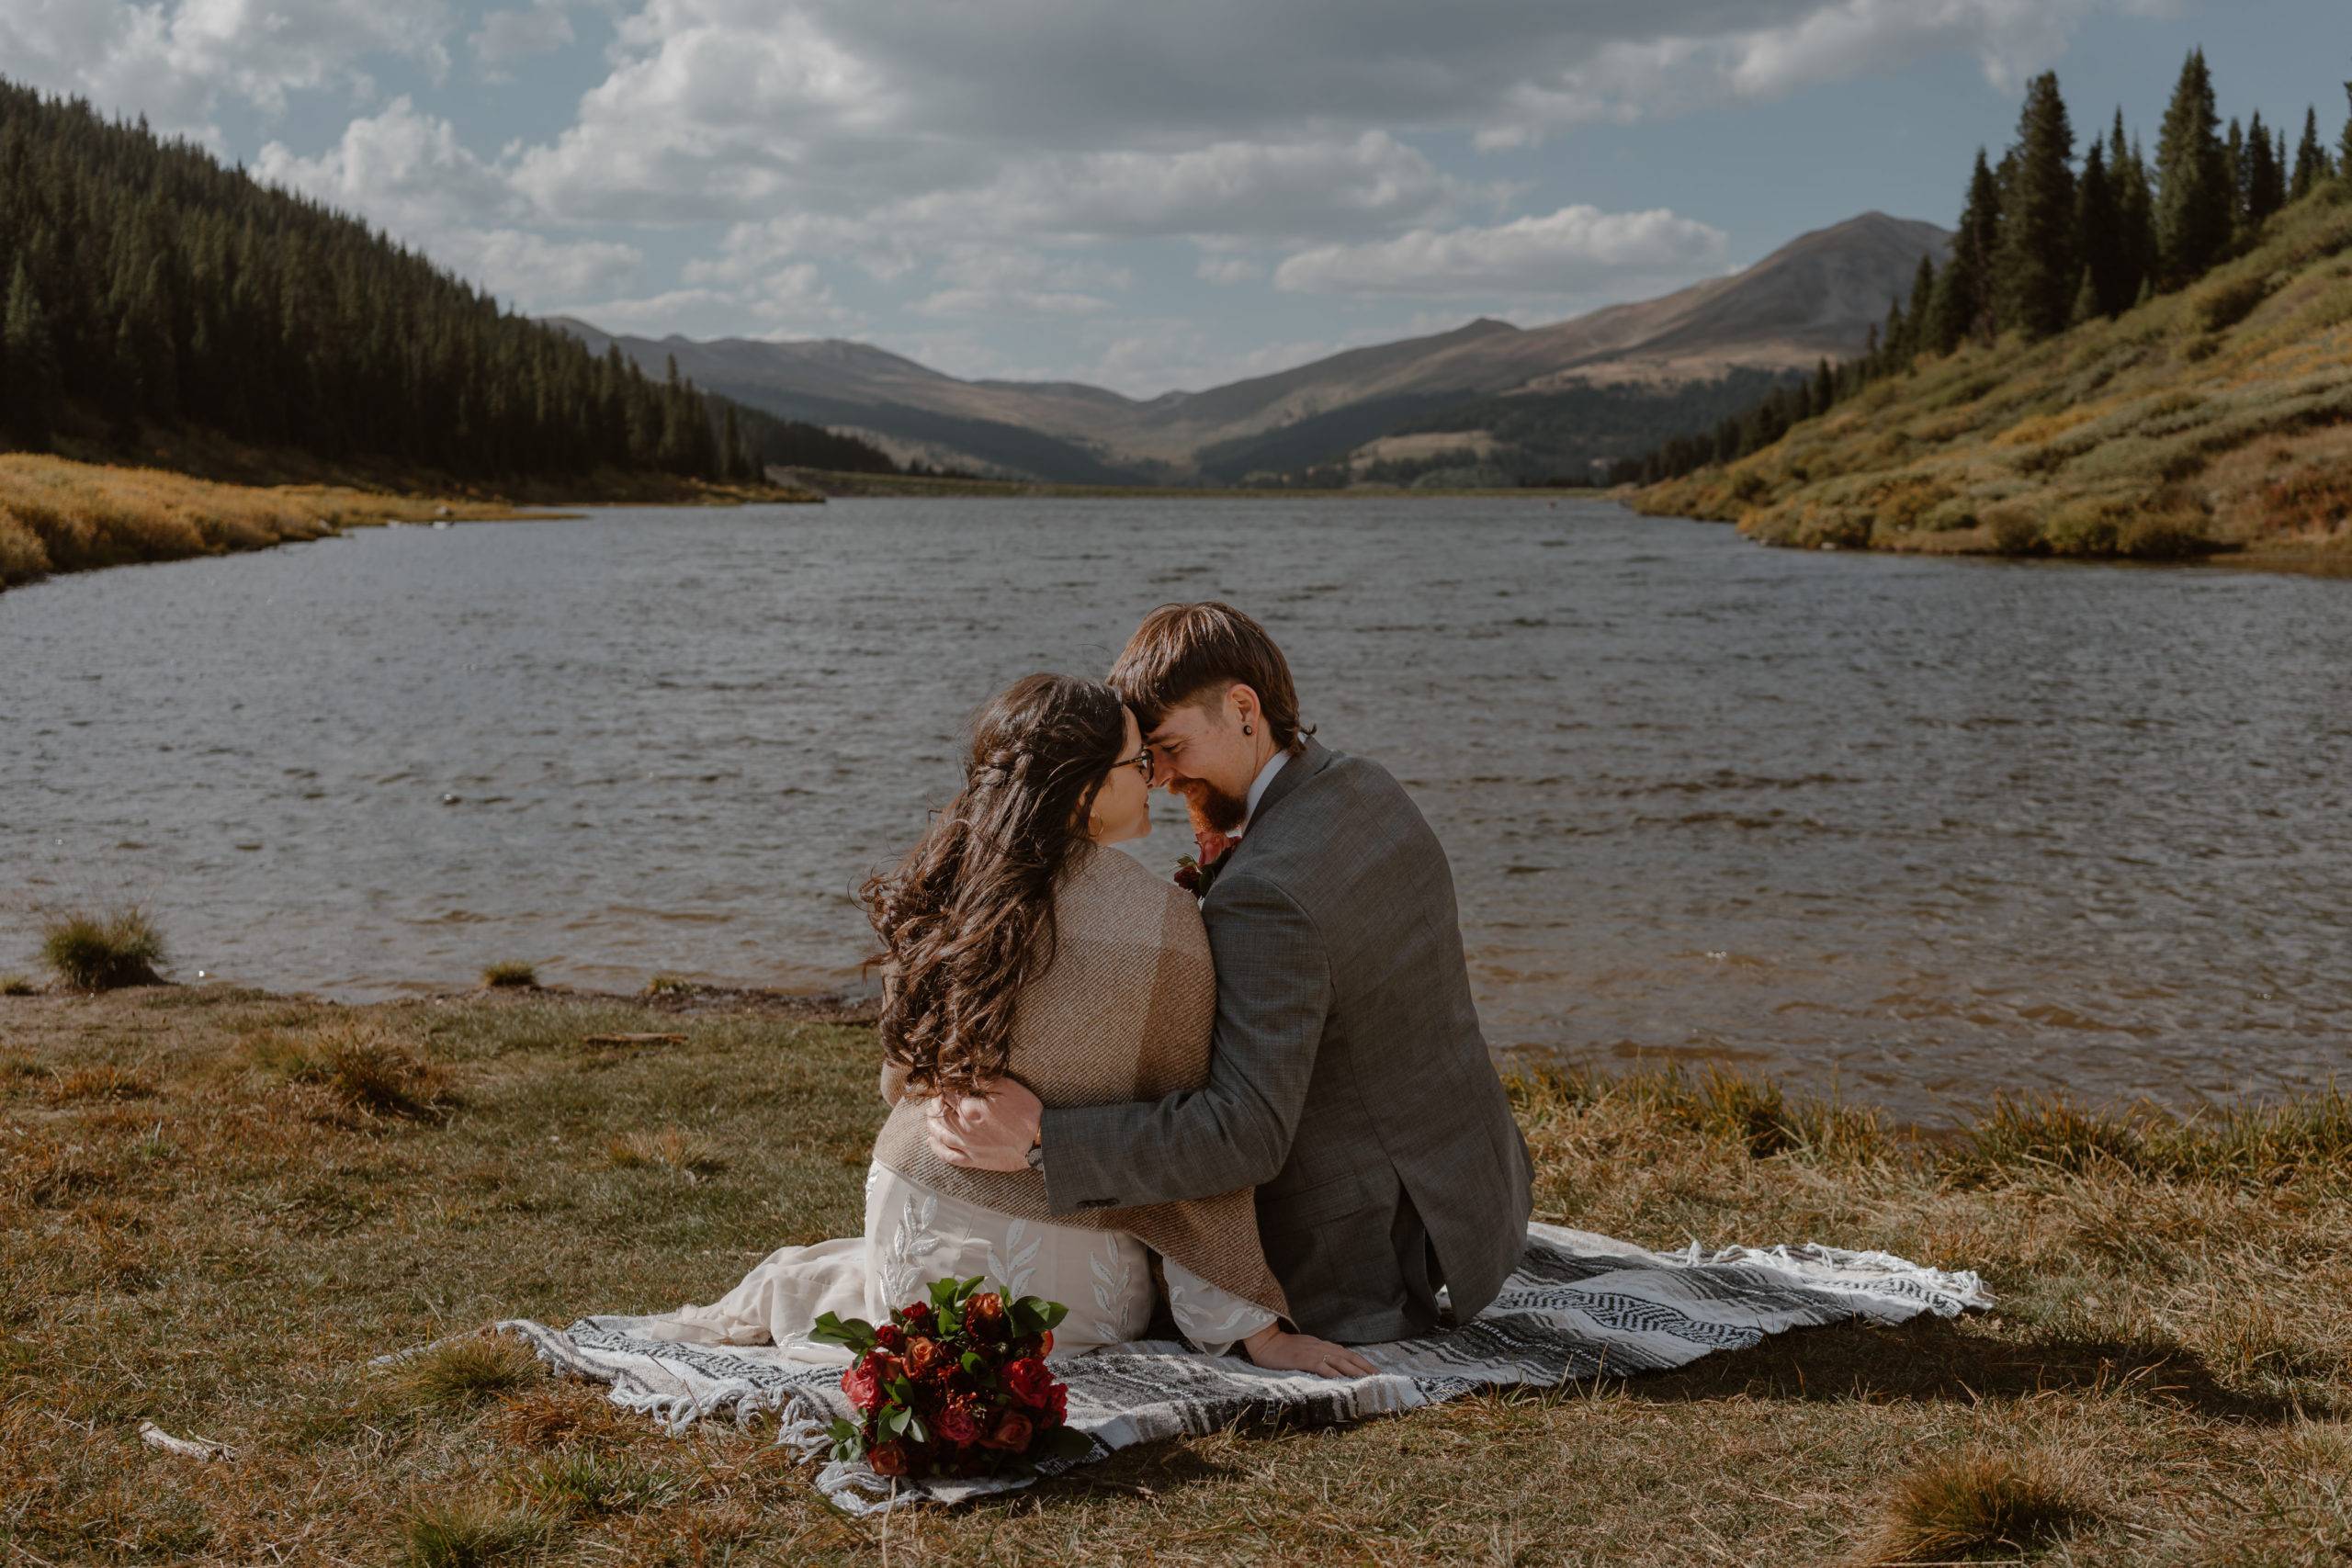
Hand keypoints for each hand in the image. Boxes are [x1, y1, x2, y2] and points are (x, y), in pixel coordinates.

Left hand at [924, 1078, 1042, 1172]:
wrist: (1039, 1142)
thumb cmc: (1026, 1113)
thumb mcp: (1008, 1088)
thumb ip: (985, 1078)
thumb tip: (970, 1071)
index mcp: (970, 1108)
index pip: (947, 1095)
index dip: (941, 1086)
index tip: (939, 1080)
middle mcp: (963, 1128)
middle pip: (940, 1114)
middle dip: (935, 1104)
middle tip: (935, 1097)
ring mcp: (967, 1146)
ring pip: (940, 1134)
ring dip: (932, 1123)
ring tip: (929, 1115)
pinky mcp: (974, 1159)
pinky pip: (949, 1156)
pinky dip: (937, 1148)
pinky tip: (931, 1142)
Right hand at [1240, 1324, 1378, 1379]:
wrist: (1266, 1341)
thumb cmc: (1284, 1349)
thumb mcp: (1306, 1350)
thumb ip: (1320, 1357)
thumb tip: (1335, 1368)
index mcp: (1324, 1346)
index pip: (1349, 1355)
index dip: (1364, 1363)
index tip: (1376, 1372)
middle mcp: (1323, 1347)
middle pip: (1349, 1358)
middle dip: (1366, 1369)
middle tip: (1380, 1379)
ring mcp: (1314, 1353)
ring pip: (1340, 1362)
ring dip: (1356, 1372)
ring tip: (1368, 1381)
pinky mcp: (1304, 1359)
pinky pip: (1321, 1367)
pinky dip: (1333, 1374)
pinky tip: (1342, 1381)